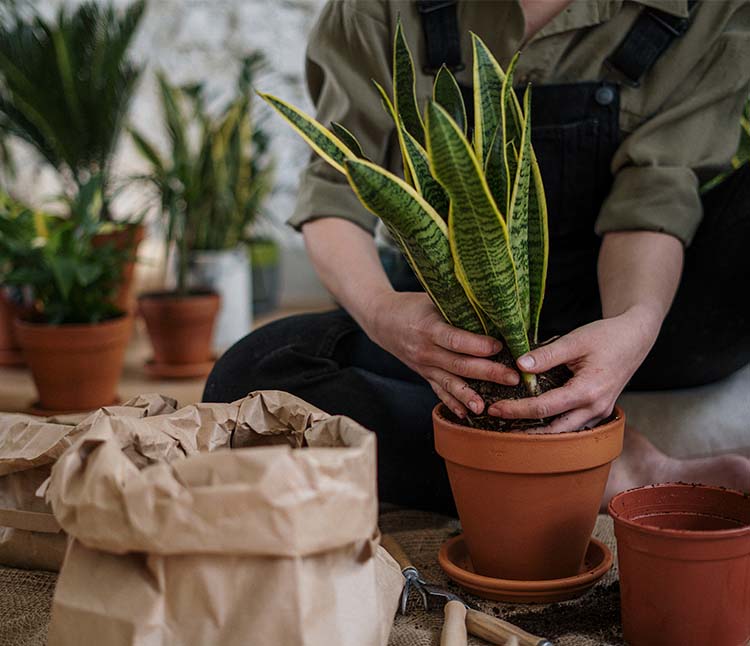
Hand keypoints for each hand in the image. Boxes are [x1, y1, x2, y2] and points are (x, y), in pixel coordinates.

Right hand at [365, 291, 519, 416]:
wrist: (382, 320)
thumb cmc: (412, 305)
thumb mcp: (432, 299)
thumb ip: (457, 306)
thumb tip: (493, 308)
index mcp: (428, 328)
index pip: (455, 340)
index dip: (478, 345)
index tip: (500, 347)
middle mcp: (425, 350)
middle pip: (459, 365)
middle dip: (487, 373)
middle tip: (512, 378)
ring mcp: (424, 366)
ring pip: (449, 383)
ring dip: (469, 396)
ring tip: (487, 407)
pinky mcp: (424, 375)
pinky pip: (439, 391)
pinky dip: (452, 403)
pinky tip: (466, 414)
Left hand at [487, 306, 661, 432]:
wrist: (636, 337)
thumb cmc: (607, 336)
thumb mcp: (575, 340)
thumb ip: (546, 355)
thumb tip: (519, 366)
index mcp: (589, 391)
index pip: (545, 407)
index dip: (517, 410)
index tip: (495, 408)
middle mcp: (596, 408)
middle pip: (554, 429)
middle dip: (525, 430)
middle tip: (498, 424)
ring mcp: (600, 412)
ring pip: (566, 432)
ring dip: (540, 432)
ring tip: (512, 427)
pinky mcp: (600, 410)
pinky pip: (575, 425)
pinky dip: (555, 425)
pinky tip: (536, 420)